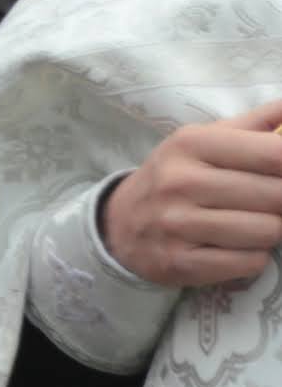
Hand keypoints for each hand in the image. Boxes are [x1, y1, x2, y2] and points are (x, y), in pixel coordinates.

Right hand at [103, 104, 281, 289]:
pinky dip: (253, 257)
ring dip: (270, 231)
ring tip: (251, 223)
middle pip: (277, 196)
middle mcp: (181, 182)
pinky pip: (250, 262)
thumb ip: (257, 123)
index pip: (274, 154)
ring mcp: (177, 225)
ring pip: (268, 231)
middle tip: (268, 201)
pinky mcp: (179, 261)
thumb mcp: (205, 139)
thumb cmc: (177, 176)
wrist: (120, 223)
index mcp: (192, 144)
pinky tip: (235, 246)